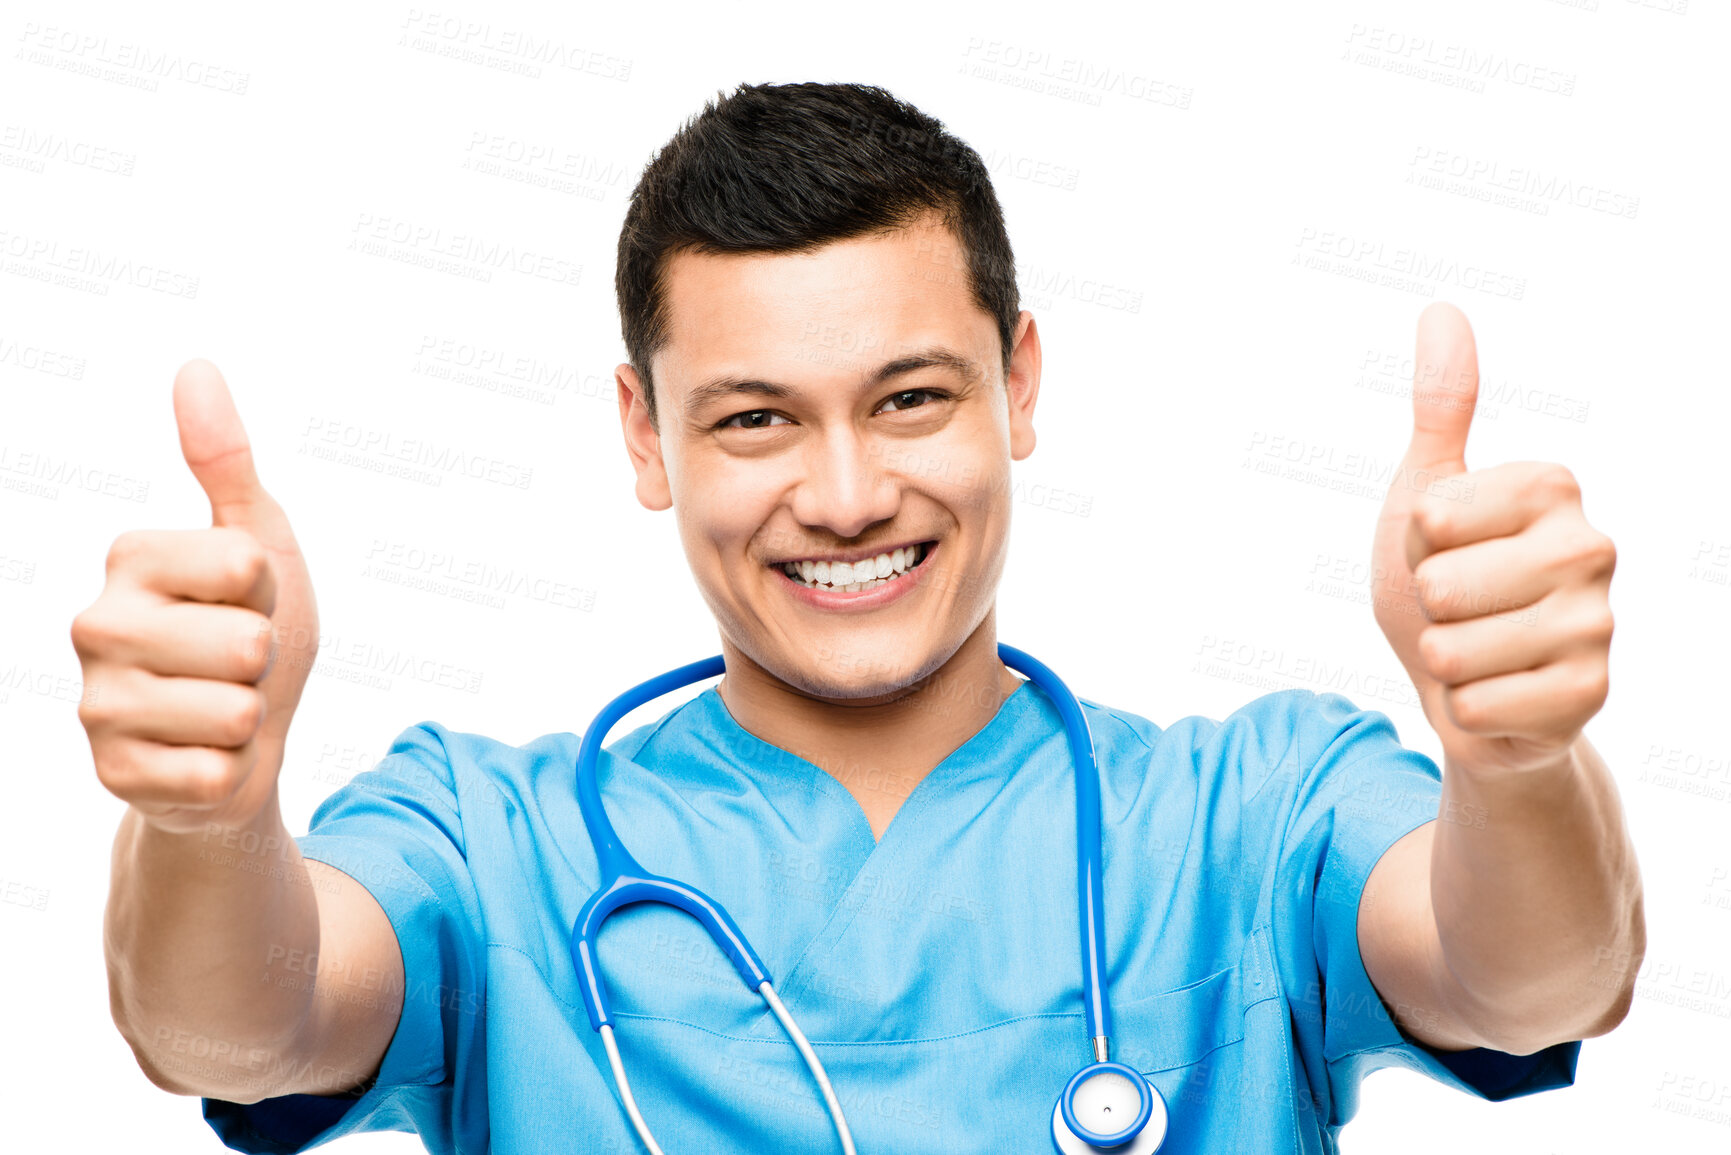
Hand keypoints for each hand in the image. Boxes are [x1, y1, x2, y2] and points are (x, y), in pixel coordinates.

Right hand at [72, 361, 319, 832]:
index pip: (247, 563)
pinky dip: (230, 770)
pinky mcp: (113, 774)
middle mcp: (95, 624)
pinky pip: (213, 771)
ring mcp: (97, 704)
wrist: (241, 742)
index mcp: (131, 558)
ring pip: (236, 709)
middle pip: (248, 642)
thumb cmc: (252, 630)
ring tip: (221, 709)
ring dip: (250, 718)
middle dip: (266, 662)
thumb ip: (226, 462)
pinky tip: (202, 756)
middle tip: (237, 666)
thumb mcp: (261, 542)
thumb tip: (195, 367)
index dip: (270, 590)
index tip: (246, 600)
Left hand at [1369, 303, 1615, 774]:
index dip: (1413, 544)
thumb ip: (1440, 407)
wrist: (1468, 685)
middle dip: (1426, 608)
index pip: (1428, 517)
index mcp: (1552, 487)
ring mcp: (1597, 625)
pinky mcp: (1588, 694)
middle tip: (1458, 609)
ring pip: (1453, 650)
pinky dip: (1463, 707)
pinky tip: (1496, 693)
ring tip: (1474, 650)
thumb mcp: (1424, 492)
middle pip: (1442, 586)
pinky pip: (1474, 704)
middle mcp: (1591, 547)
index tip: (1442, 549)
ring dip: (1443, 660)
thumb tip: (1442, 310)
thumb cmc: (1446, 579)